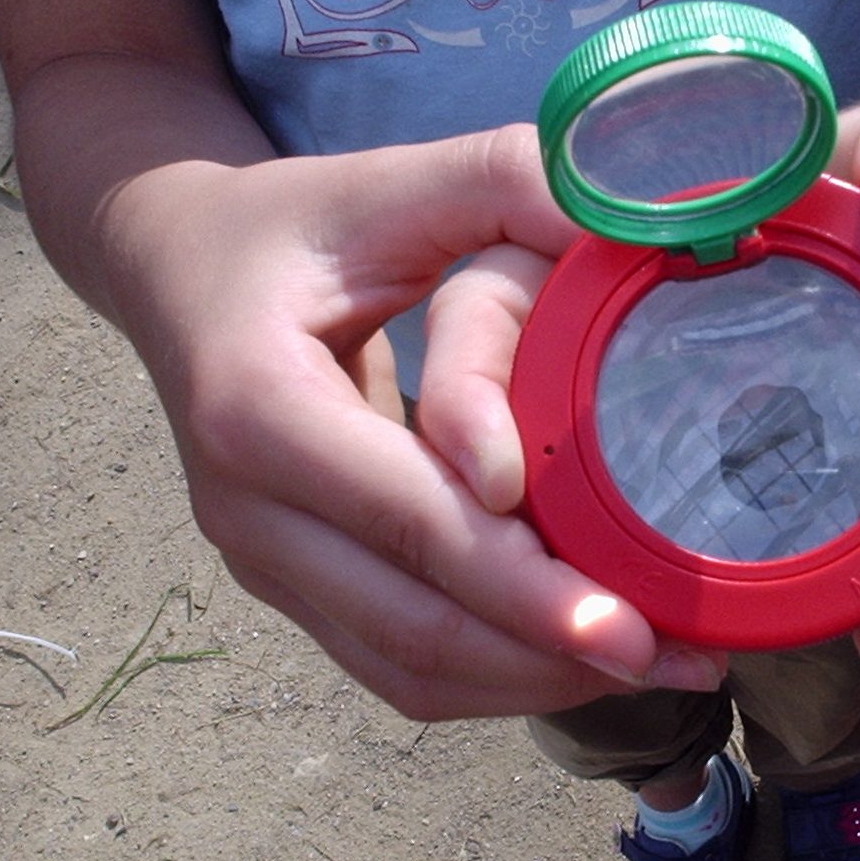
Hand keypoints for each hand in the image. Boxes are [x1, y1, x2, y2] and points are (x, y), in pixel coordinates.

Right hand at [108, 125, 723, 717]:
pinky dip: (493, 677)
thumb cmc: (298, 225)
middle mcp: (246, 506)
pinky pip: (396, 666)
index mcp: (258, 404)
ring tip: (659, 666)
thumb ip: (510, 181)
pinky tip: (581, 656)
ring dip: (534, 680)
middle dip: (550, 654)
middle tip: (679, 661)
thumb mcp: (395, 180)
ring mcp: (264, 560)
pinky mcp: (295, 586)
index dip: (522, 583)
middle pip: (413, 623)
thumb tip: (648, 219)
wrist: (180, 271)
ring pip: (407, 669)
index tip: (633, 624)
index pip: (410, 520)